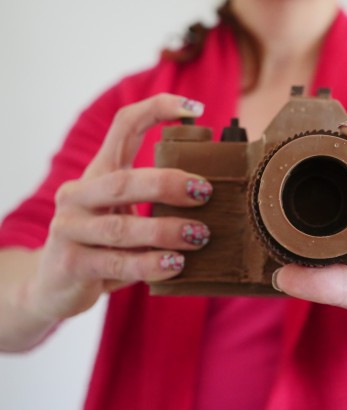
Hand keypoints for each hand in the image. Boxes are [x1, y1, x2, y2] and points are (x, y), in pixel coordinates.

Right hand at [27, 94, 210, 321]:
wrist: (55, 286)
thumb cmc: (104, 245)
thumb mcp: (125, 216)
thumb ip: (154, 205)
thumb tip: (213, 197)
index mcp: (98, 174)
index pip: (123, 126)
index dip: (157, 110)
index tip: (196, 109)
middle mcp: (78, 194)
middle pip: (124, 181)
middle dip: (168, 184)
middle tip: (205, 192)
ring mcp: (69, 228)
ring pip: (121, 227)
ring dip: (165, 230)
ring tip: (199, 235)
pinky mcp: (71, 263)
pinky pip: (117, 262)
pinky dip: (150, 264)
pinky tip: (175, 264)